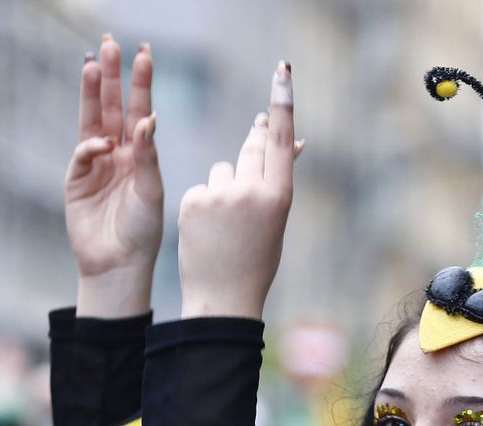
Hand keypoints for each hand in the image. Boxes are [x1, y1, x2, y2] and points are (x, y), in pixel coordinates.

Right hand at [68, 34, 162, 316]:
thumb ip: (148, 155)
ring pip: (91, 120)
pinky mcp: (76, 179)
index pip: (140, 109)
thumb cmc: (142, 231)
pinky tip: (101, 144)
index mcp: (140, 154)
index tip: (144, 54)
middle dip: (111, 76)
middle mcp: (117, 154)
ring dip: (91, 93)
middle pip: (111, 107)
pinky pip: (81, 153)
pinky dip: (90, 146)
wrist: (119, 264)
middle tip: (111, 44)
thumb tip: (150, 118)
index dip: (140, 82)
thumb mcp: (152, 191)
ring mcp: (94, 164)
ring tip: (92, 63)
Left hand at [178, 61, 298, 319]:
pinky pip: (202, 187)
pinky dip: (204, 203)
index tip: (283, 70)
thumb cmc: (257, 260)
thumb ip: (277, 180)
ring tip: (227, 222)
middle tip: (257, 125)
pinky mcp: (192, 201)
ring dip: (225, 184)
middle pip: (253, 145)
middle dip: (255, 137)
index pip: (280, 139)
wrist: (223, 297)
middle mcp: (251, 191)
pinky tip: (207, 229)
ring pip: (223, 168)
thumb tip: (290, 140)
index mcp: (280, 197)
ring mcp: (219, 195)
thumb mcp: (277, 219)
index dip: (281, 102)